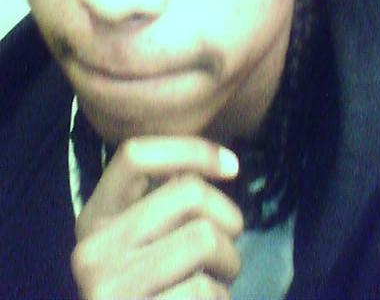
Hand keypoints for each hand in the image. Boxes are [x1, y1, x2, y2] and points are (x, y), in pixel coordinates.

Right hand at [71, 136, 242, 298]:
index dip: (191, 150)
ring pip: (204, 237)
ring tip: (220, 278)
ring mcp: (110, 288)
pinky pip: (205, 289)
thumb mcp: (139, 244)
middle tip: (230, 240)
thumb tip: (217, 164)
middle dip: (227, 216)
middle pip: (187, 193)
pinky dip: (220, 298)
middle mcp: (92, 249)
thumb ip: (162, 205)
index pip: (135, 154)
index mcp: (93, 219)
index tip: (231, 165)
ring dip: (229, 261)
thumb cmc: (146, 294)